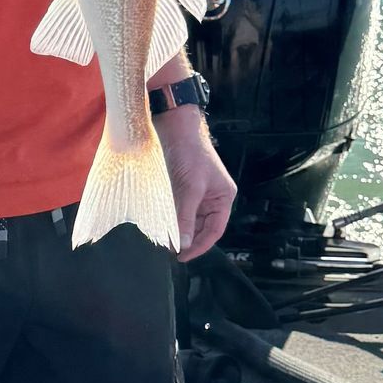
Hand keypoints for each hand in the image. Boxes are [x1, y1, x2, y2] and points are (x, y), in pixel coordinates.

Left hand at [160, 113, 236, 260]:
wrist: (174, 125)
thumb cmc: (190, 151)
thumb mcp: (190, 187)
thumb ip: (186, 216)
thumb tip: (182, 243)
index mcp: (223, 197)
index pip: (214, 230)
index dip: (199, 246)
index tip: (181, 257)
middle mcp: (212, 198)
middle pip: (200, 227)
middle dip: (186, 239)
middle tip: (168, 251)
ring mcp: (196, 193)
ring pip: (187, 219)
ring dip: (176, 229)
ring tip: (162, 240)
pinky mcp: (180, 188)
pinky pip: (177, 209)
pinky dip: (169, 218)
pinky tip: (159, 225)